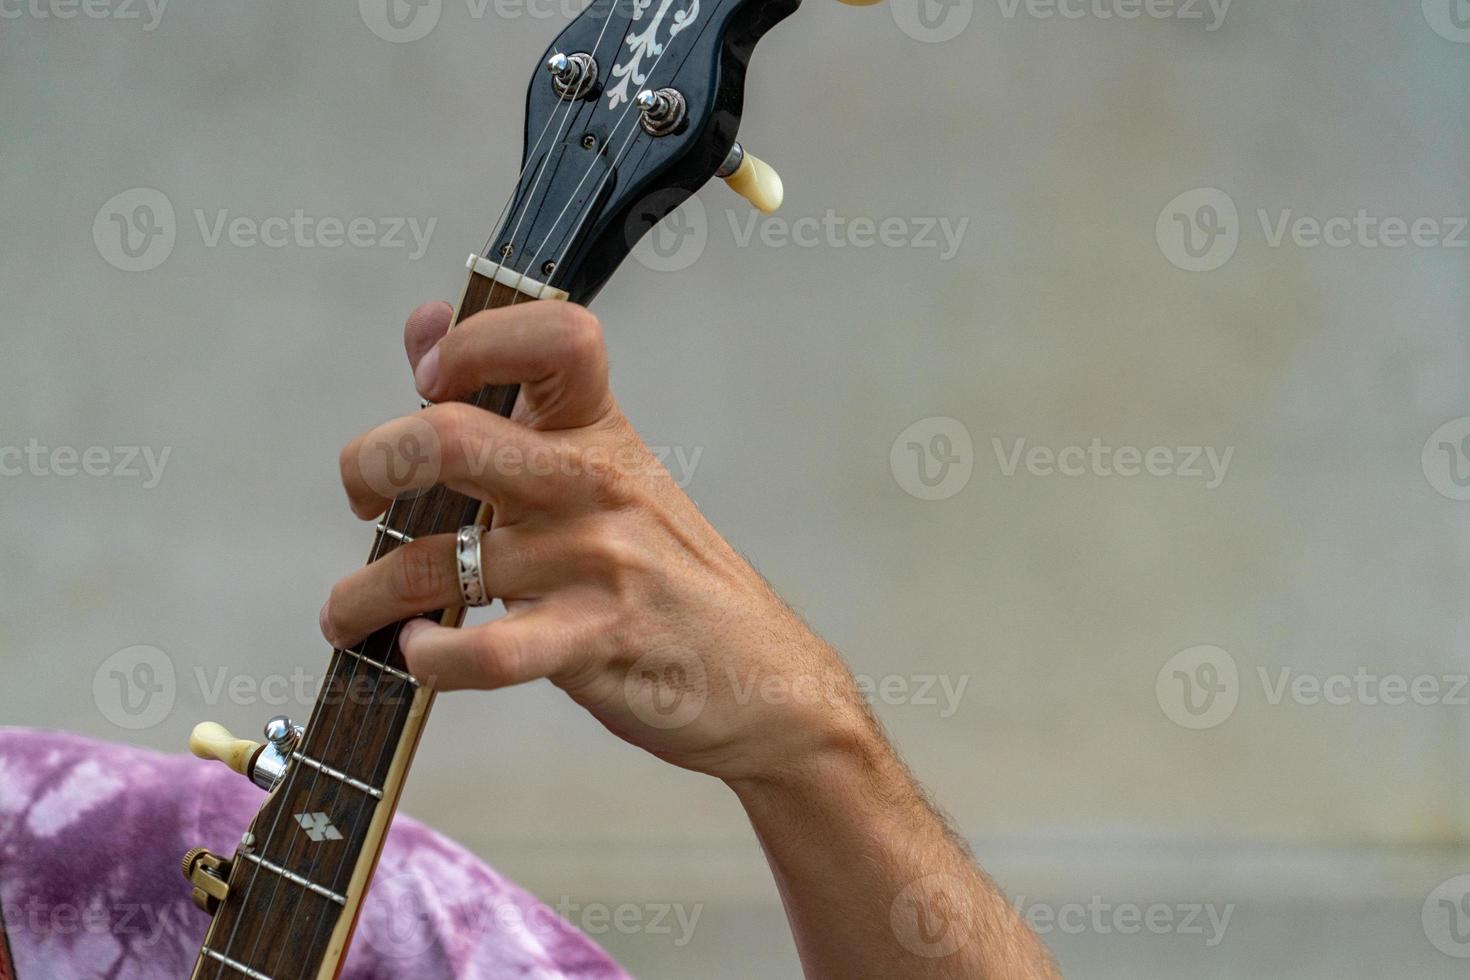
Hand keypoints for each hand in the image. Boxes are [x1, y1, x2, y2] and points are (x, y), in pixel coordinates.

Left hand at [322, 300, 872, 783]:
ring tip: (350, 615)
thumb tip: (424, 322)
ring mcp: (596, 562)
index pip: (551, 336)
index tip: (429, 382)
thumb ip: (516, 402)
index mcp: (601, 429)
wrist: (765, 677)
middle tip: (361, 500)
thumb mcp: (609, 469)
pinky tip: (419, 655)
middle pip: (449, 437)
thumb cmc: (671, 573)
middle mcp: (596, 482)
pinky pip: (482, 652)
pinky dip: (427, 658)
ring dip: (363, 595)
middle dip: (368, 466)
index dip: (469, 343)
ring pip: (435, 562)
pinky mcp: (593, 642)